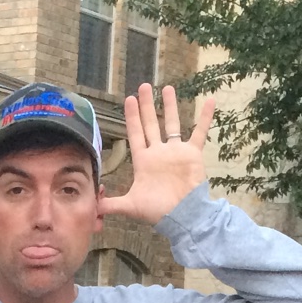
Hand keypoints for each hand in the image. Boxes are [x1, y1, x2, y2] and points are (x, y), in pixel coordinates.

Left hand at [103, 85, 216, 224]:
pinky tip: (210, 101)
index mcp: (143, 161)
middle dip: (147, 106)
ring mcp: (176, 152)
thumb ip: (110, 204)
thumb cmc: (157, 211)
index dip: (132, 117)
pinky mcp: (192, 154)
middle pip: (151, 124)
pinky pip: (200, 132)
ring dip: (170, 106)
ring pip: (172, 123)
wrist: (182, 215)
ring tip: (167, 87)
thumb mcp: (130, 206)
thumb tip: (91, 207)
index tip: (129, 99)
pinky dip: (205, 117)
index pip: (135, 134)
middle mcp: (158, 153)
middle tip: (143, 86)